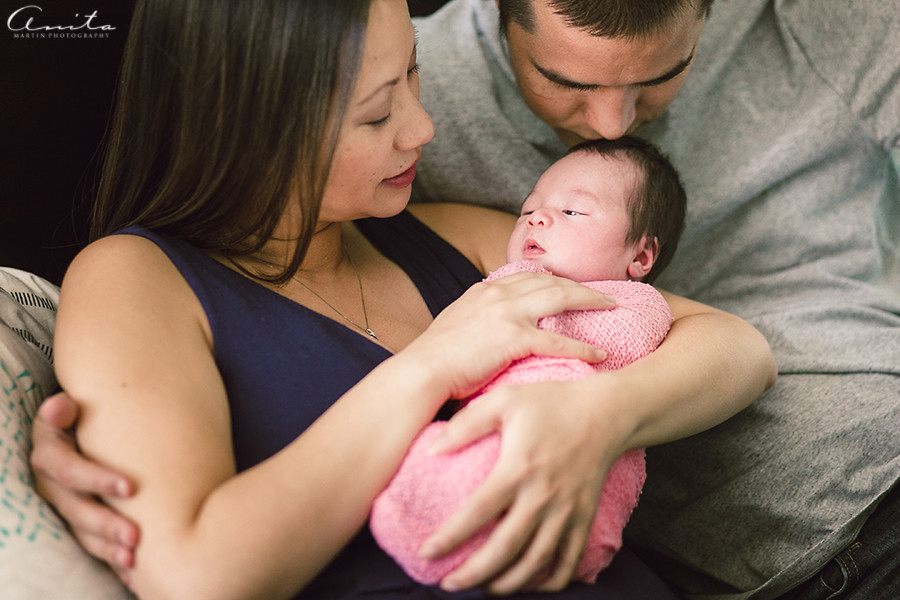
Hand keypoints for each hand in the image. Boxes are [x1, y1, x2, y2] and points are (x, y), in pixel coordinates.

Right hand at [31, 392, 139, 573]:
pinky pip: (92, 543)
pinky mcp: (78, 520)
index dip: (97, 480)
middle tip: (136, 537)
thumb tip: (61, 407)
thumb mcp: (72, 405)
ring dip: (106, 548)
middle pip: (75, 509)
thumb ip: (65, 408)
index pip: (69, 470)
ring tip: (134, 560)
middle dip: (105, 524)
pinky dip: (111, 558)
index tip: (131, 488)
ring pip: (82, 532)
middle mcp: (52, 484)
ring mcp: (64, 505)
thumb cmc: (87, 412)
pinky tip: (133, 574)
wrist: (85, 426)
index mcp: (50, 454)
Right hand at [403, 271, 614, 399]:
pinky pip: (558, 340)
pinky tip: (600, 354)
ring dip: (591, 301)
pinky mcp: (513, 338)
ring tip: (613, 307)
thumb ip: (473, 319)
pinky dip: (583, 346)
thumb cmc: (433, 360)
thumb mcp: (453, 326)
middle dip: (581, 285)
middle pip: (550, 280)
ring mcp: (507, 313)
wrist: (420, 373)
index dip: (553, 278)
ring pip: (561, 298)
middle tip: (604, 294)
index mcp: (483, 291)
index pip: (526, 276)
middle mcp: (497, 295)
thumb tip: (483, 326)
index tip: (570, 284)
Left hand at [419, 378, 626, 593]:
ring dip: (509, 583)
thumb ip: (466, 424)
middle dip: (474, 573)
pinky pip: (569, 560)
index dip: (450, 536)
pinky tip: (529, 585)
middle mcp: (543, 495)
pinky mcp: (584, 517)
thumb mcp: (504, 399)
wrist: (606, 412)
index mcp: (518, 468)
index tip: (427, 552)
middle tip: (448, 585)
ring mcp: (567, 510)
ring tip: (484, 590)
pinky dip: (550, 581)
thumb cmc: (551, 402)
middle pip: (506, 547)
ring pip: (537, 562)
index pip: (478, 511)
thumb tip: (431, 450)